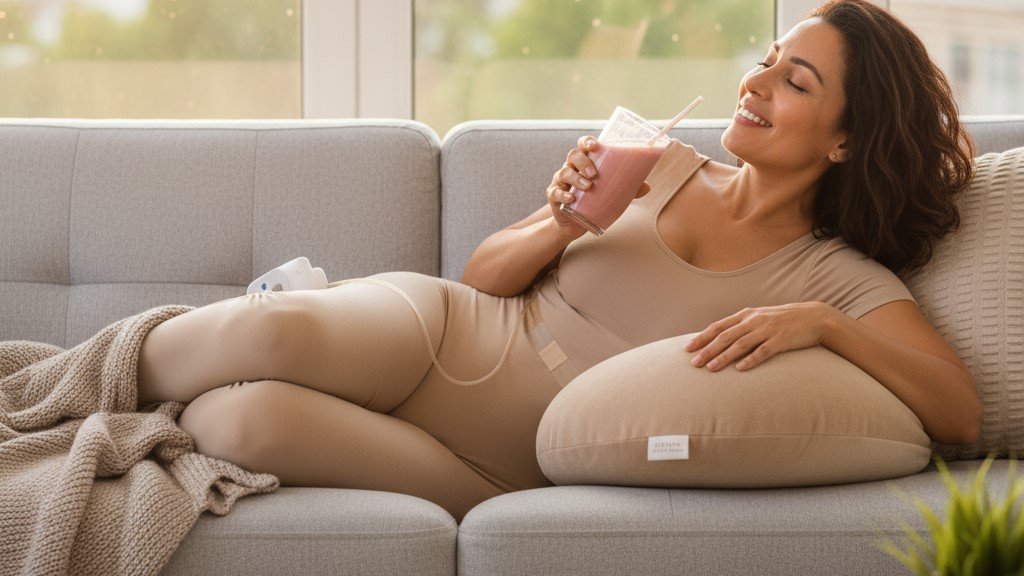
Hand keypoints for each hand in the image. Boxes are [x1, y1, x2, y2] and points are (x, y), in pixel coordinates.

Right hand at [546, 135, 651, 237]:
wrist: (575, 224)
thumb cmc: (594, 201)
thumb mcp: (612, 194)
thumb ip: (628, 189)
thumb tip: (647, 186)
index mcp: (585, 162)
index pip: (583, 145)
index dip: (586, 142)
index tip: (594, 146)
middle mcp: (571, 168)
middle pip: (572, 155)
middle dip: (583, 161)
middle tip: (594, 173)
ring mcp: (561, 182)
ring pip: (564, 172)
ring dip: (576, 178)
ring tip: (588, 187)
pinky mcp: (554, 197)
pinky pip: (555, 192)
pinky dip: (562, 194)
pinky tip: (571, 199)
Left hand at [683, 302, 835, 370]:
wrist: (815, 317)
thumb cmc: (783, 320)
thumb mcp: (760, 318)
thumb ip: (742, 326)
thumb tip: (720, 339)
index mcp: (746, 315)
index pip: (718, 326)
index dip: (702, 337)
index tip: (687, 349)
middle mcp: (754, 320)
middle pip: (725, 336)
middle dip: (708, 350)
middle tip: (694, 363)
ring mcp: (768, 329)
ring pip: (741, 344)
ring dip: (724, 357)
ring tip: (711, 368)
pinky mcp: (781, 340)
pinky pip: (763, 351)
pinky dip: (751, 360)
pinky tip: (740, 369)